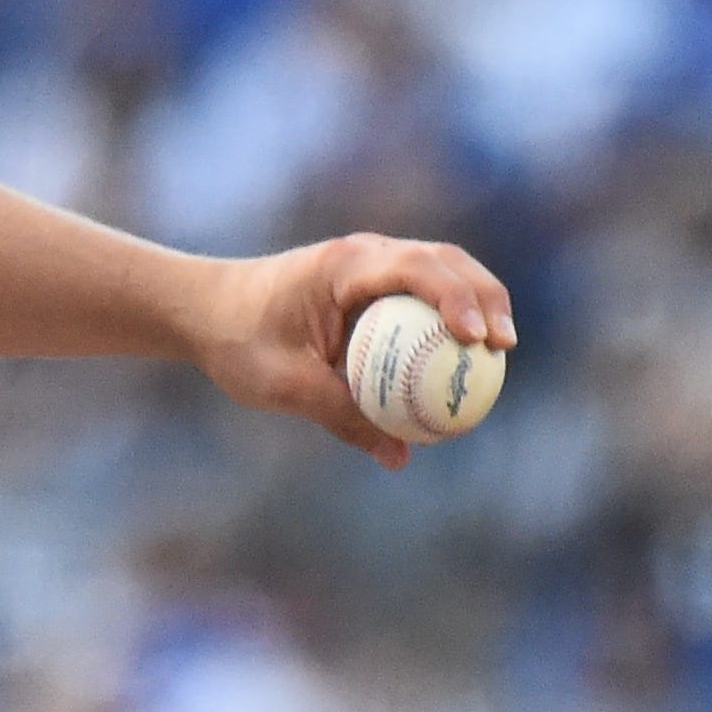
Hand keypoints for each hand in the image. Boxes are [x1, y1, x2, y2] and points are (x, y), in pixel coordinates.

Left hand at [185, 234, 514, 469]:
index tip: (476, 338)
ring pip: (443, 271)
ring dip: (477, 303)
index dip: (455, 297)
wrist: (207, 310)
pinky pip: (422, 297)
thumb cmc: (238, 341)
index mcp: (343, 265)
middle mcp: (365, 254)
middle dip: (485, 297)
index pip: (415, 268)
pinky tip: (466, 360)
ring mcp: (372, 265)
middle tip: (503, 347)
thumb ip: (341, 417)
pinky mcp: (374, 284)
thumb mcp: (283, 385)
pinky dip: (450, 319)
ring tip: (500, 351)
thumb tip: (400, 457)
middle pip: (445, 261)